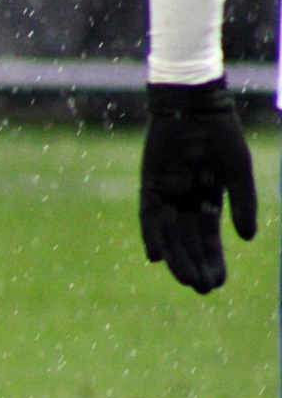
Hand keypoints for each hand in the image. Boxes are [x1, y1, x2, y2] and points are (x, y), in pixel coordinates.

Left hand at [140, 79, 257, 293]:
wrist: (196, 108)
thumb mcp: (238, 172)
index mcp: (207, 199)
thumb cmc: (221, 135)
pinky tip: (157, 258)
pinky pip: (149, 217)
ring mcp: (166, 195)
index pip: (208, 237)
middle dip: (196, 265)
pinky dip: (152, 236)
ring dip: (177, 258)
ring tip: (186, 281)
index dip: (214, 259)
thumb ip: (243, 204)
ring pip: (170, 235)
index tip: (219, 283)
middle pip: (188, 242)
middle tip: (203, 290)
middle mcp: (184, 202)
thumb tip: (247, 239)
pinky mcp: (149, 186)